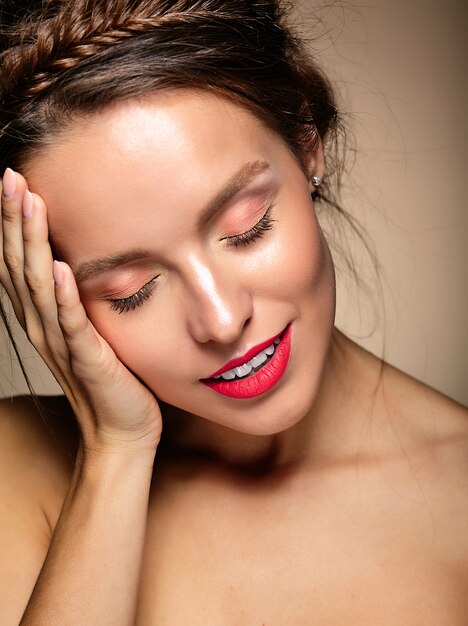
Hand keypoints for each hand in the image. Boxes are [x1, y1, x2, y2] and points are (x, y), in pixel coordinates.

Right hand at [0, 168, 161, 454]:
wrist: (122, 429)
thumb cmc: (111, 376)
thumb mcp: (88, 328)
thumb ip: (77, 297)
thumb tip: (78, 261)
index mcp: (44, 315)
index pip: (19, 260)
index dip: (11, 222)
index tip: (12, 180)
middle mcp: (43, 325)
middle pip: (20, 264)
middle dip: (13, 219)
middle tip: (9, 176)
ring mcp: (61, 343)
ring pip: (38, 286)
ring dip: (31, 243)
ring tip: (28, 203)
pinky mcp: (87, 359)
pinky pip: (71, 324)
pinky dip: (61, 296)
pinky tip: (57, 268)